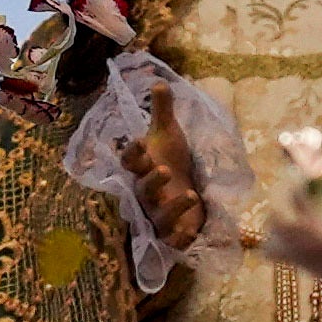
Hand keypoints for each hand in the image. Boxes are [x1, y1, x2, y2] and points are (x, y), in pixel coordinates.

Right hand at [130, 103, 214, 254]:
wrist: (186, 192)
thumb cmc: (173, 161)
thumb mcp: (168, 136)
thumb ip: (162, 112)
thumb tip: (158, 81)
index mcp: (142, 167)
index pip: (129, 161)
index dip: (132, 153)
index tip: (140, 140)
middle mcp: (146, 192)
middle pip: (142, 189)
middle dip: (151, 180)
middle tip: (163, 168)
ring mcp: (158, 214)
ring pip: (159, 215)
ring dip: (173, 207)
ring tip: (192, 194)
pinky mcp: (173, 233)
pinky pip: (173, 240)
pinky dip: (180, 239)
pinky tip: (190, 235)